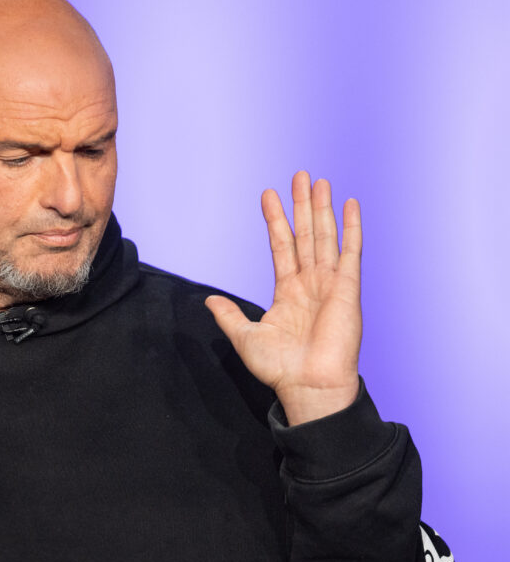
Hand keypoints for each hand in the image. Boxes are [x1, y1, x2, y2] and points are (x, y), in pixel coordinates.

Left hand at [205, 171, 361, 424]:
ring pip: (325, 236)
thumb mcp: (245, 337)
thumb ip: (229, 316)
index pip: (281, 246)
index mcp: (288, 292)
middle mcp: (310, 283)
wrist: (307, 386)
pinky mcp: (348, 289)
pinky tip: (350, 205)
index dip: (275, 220)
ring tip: (318, 181)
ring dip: (322, 208)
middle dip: (301, 205)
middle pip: (305, 234)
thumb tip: (210, 300)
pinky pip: (351, 252)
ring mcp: (330, 284)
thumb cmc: (280, 368)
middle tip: (300, 175)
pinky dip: (351, 228)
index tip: (268, 194)